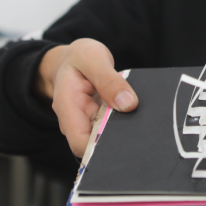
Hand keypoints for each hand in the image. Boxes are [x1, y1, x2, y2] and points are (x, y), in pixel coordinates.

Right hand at [36, 38, 138, 156]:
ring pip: (105, 138)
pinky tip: (134, 116)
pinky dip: (123, 124)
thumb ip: (109, 80)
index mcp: (67, 106)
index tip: (123, 137)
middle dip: (115, 142)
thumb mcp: (93, 59)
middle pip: (94, 145)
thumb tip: (128, 104)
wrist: (72, 58)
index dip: (100, 147)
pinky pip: (111, 128)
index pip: (80, 142)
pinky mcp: (98, 121)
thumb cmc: (79, 57)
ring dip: (122, 132)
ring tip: (139, 120)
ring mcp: (86, 122)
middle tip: (138, 129)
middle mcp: (74, 120)